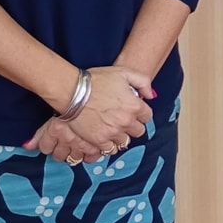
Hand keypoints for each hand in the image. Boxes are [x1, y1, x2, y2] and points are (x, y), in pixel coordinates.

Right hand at [25, 66, 153, 159]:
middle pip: (139, 131)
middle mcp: (126, 121)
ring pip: (125, 141)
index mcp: (134, 106)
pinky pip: (111, 150)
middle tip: (123, 119)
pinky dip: (110, 145)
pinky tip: (105, 137)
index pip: (147, 116)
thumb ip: (143, 81)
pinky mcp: (99, 140)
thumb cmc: (97, 80)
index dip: (141, 113)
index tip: (133, 111)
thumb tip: (150, 96)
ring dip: (121, 135)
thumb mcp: (124, 72)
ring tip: (113, 128)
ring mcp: (113, 132)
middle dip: (133, 125)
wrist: (72, 91)